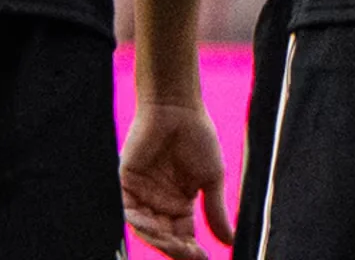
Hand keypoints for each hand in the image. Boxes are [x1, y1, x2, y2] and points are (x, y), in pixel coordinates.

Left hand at [120, 99, 233, 259]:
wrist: (178, 109)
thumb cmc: (198, 137)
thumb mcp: (212, 179)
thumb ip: (215, 211)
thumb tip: (230, 241)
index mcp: (179, 205)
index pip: (182, 237)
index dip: (190, 252)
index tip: (204, 258)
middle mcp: (158, 204)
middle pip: (164, 237)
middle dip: (175, 249)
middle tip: (190, 254)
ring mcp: (141, 195)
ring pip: (145, 228)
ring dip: (158, 239)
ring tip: (174, 243)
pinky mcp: (125, 184)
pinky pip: (127, 210)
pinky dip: (137, 221)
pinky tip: (151, 227)